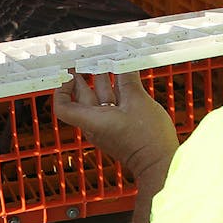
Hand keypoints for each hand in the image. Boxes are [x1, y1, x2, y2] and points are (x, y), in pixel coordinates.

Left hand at [54, 72, 177, 181]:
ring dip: (103, 81)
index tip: (68, 74)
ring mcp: (107, 127)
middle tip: (87, 59)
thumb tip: (123, 65)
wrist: (160, 163)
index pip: (63, 106)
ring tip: (108, 62)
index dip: (61, 89)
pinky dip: (115, 91)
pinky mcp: (119, 128)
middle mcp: (95, 125)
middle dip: (84, 77)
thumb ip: (128, 80)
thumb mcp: (138, 101)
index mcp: (92, 120)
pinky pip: (111, 106)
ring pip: (99, 99)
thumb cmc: (147, 139)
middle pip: (82, 97)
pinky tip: (124, 79)